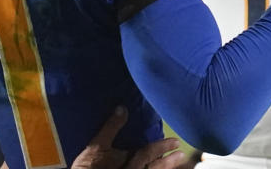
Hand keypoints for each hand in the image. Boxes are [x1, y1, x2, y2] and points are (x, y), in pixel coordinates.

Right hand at [71, 106, 185, 168]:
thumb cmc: (89, 166)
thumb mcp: (97, 145)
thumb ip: (111, 127)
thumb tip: (122, 108)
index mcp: (128, 162)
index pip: (148, 153)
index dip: (162, 147)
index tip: (175, 142)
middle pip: (154, 168)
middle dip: (168, 162)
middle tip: (181, 155)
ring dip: (163, 168)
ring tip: (176, 163)